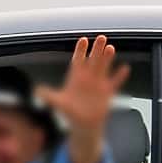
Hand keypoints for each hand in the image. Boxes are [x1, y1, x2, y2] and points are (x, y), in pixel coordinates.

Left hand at [49, 32, 128, 162]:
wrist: (83, 124)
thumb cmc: (70, 113)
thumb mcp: (58, 103)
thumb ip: (49, 96)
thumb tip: (37, 91)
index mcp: (76, 77)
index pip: (78, 60)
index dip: (80, 50)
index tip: (83, 40)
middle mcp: (88, 78)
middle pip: (93, 60)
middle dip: (96, 49)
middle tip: (101, 37)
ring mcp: (98, 84)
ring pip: (104, 67)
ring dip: (107, 58)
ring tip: (110, 48)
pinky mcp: (107, 92)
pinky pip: (115, 82)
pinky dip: (119, 76)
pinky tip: (125, 68)